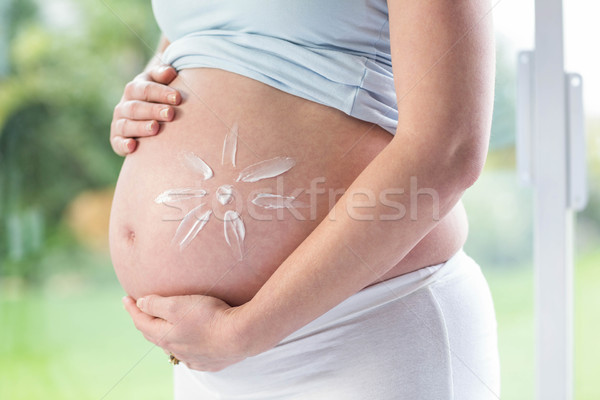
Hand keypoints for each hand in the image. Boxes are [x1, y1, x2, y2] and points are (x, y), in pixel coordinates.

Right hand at [110, 65, 180, 155]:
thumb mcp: (159, 83)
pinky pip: (118, 142)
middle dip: (153, 110)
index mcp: (134, 89)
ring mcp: (119, 123)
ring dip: (140, 127)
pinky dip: (124, 145)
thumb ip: (163, 75)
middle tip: (170, 113)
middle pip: (136, 107)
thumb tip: (170, 72)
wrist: (145, 117)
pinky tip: (133, 146)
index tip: (178, 97)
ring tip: (155, 128)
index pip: (145, 88)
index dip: (161, 92)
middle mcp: (124, 105)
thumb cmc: (158, 98)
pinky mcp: (117, 140)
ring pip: (126, 125)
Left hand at [122, 294, 248, 371]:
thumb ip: (156, 304)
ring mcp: (193, 358)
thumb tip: (140, 303)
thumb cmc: (209, 317)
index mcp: (165, 336)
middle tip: (140, 310)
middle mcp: (176, 350)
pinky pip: (192, 354)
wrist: (240, 335)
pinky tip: (191, 343)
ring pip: (173, 346)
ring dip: (166, 335)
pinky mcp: (210, 361)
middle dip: (145, 321)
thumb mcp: (177, 304)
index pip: (141, 321)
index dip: (132, 308)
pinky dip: (186, 346)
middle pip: (155, 335)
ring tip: (165, 326)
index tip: (126, 298)